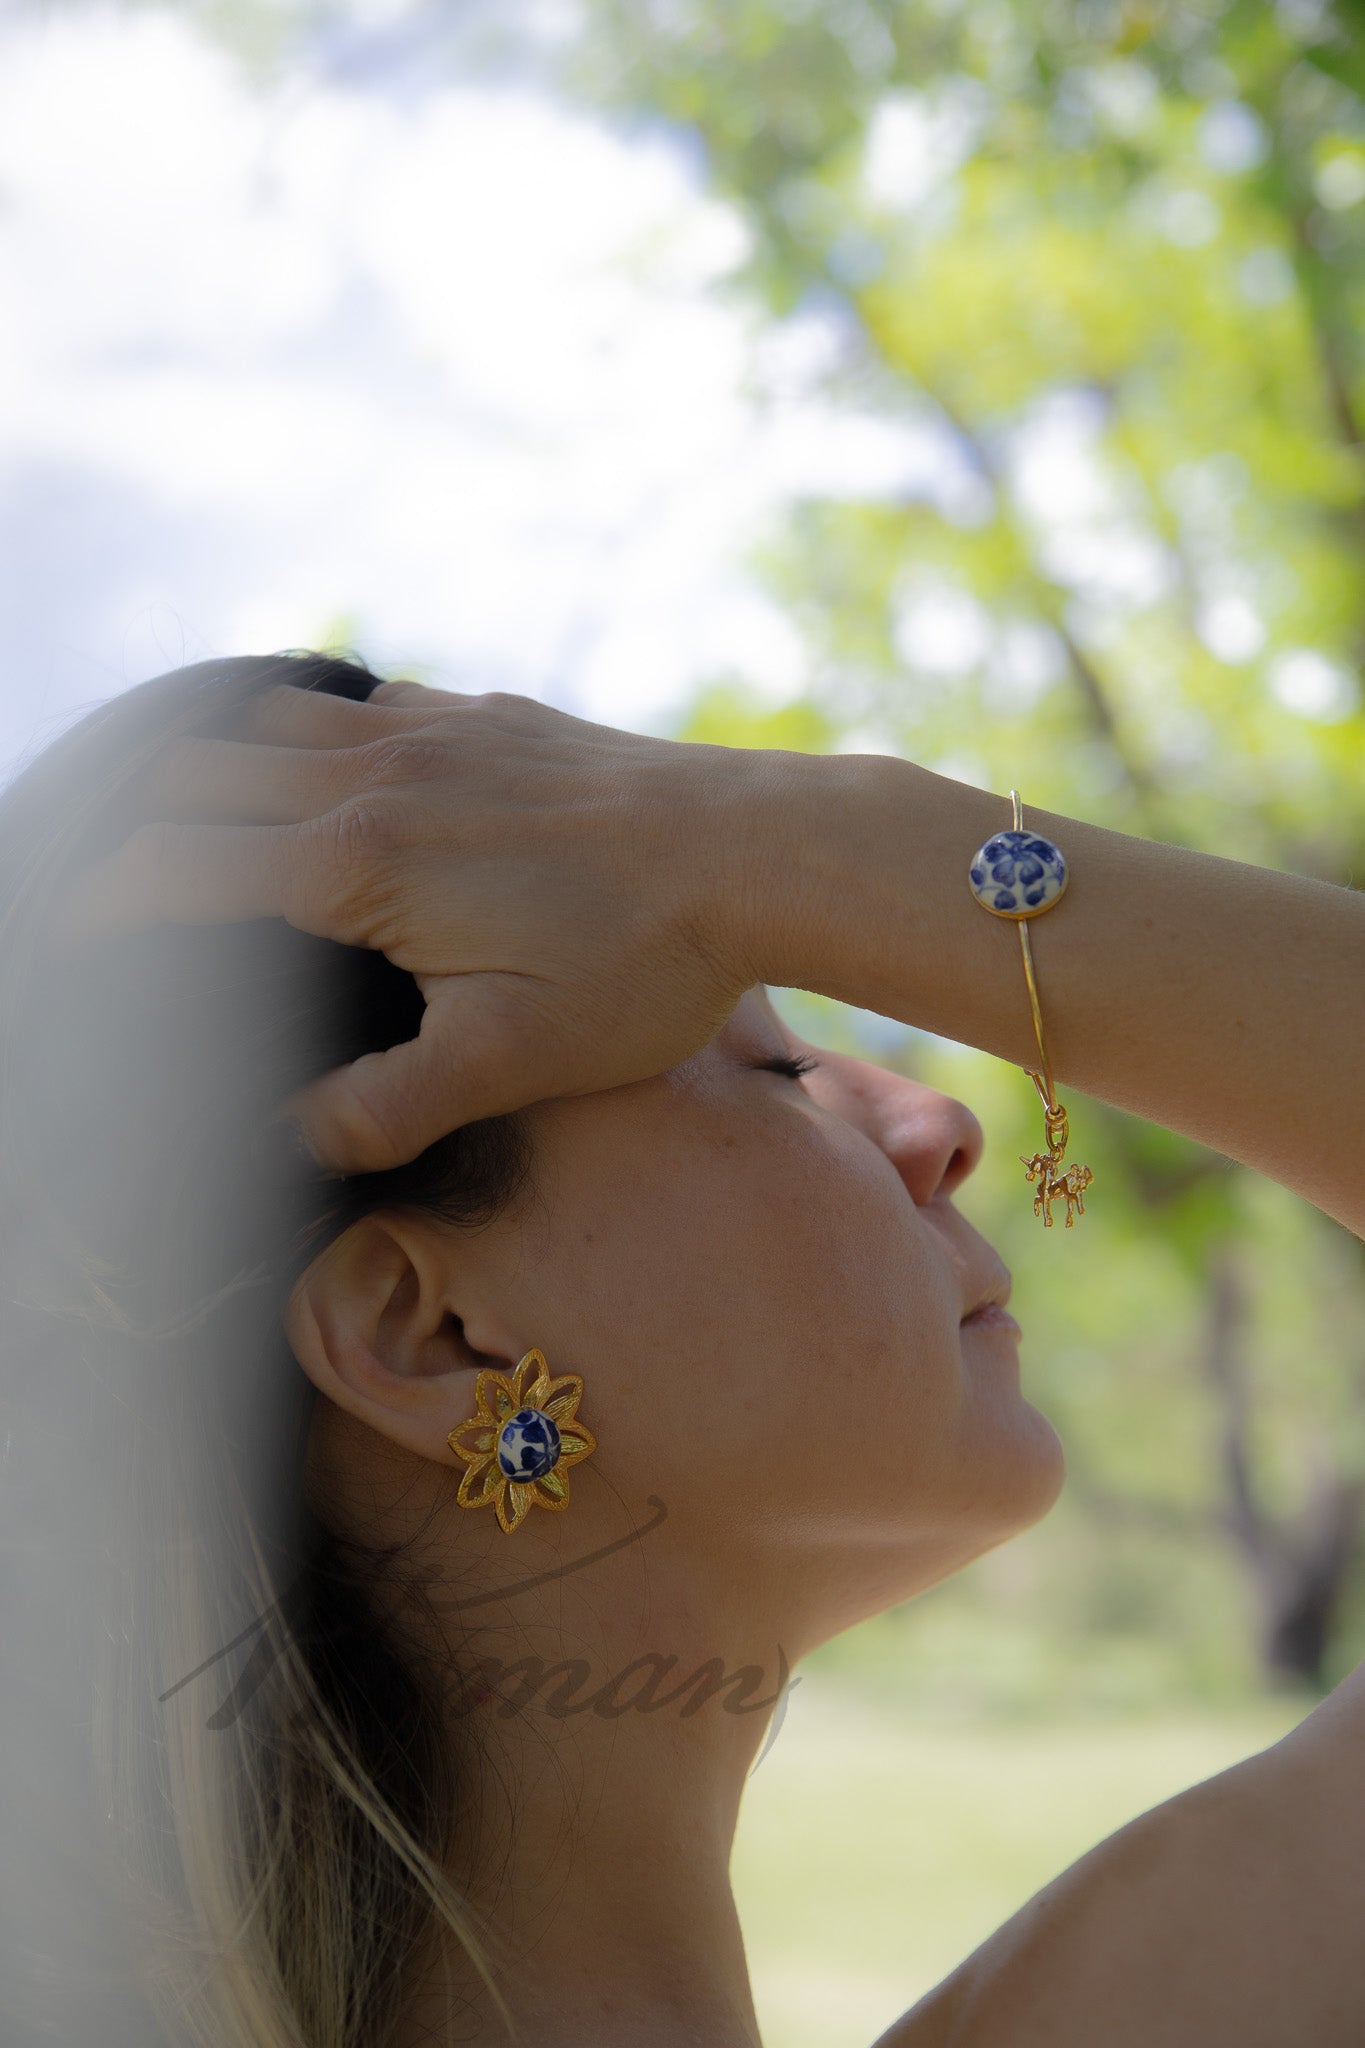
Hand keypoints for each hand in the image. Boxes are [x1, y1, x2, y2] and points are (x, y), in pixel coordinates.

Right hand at [55, 682, 767, 1171]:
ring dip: (219, 769)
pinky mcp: (491, 714)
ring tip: (202, 826)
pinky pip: (365, 704)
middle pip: (202, 777)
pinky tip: (338, 776)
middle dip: (138, 828)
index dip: (108, 905)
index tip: (74, 941)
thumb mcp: (509, 1059)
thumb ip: (385, 1104)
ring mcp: (435, 730)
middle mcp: (375, 775)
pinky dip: (315, 734)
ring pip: (276, 724)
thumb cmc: (639, 965)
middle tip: (121, 886)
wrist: (757, 854)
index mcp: (357, 863)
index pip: (181, 869)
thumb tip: (293, 1136)